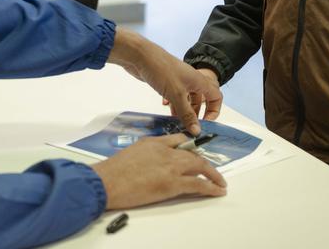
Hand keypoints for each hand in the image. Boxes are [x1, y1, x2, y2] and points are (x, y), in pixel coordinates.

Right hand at [93, 134, 226, 209]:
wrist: (108, 181)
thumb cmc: (113, 170)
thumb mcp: (131, 152)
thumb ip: (146, 153)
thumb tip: (152, 161)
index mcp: (154, 142)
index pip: (178, 139)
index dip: (190, 145)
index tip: (196, 150)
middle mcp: (165, 151)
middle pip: (193, 154)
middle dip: (206, 163)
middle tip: (213, 171)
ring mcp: (171, 167)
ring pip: (200, 167)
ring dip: (213, 175)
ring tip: (220, 182)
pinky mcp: (173, 183)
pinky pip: (199, 184)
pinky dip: (211, 188)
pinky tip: (218, 191)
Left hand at [108, 29, 222, 134]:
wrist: (139, 55)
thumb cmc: (161, 70)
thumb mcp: (177, 94)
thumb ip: (187, 114)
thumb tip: (197, 131)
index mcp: (198, 81)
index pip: (216, 97)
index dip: (214, 111)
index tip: (205, 123)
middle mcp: (190, 80)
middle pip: (200, 99)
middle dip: (197, 114)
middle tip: (189, 127)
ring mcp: (178, 81)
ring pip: (186, 99)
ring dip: (184, 111)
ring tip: (178, 124)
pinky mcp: (166, 82)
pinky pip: (175, 96)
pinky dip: (174, 106)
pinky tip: (168, 114)